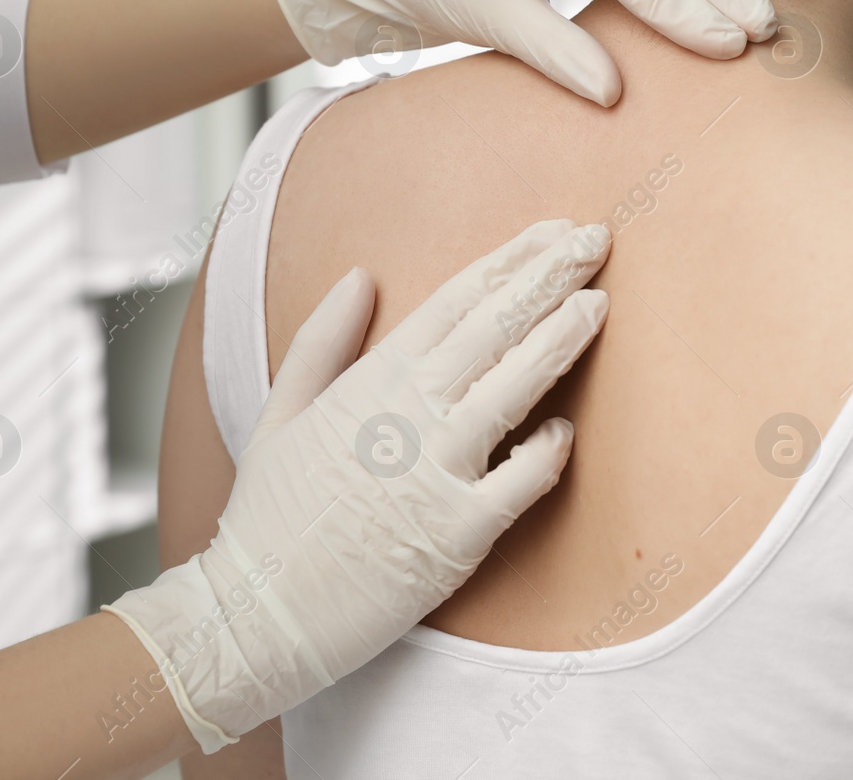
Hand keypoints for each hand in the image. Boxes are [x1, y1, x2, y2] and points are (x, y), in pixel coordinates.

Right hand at [106, 220, 609, 751]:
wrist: (254, 617)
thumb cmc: (268, 519)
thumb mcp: (280, 414)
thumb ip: (323, 342)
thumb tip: (359, 276)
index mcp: (368, 382)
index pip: (455, 301)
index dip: (509, 261)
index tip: (551, 234)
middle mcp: (406, 416)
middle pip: (493, 328)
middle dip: (548, 277)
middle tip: (594, 238)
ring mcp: (435, 473)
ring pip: (513, 390)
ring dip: (559, 342)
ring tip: (598, 303)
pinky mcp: (458, 535)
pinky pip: (520, 483)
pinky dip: (547, 452)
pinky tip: (566, 430)